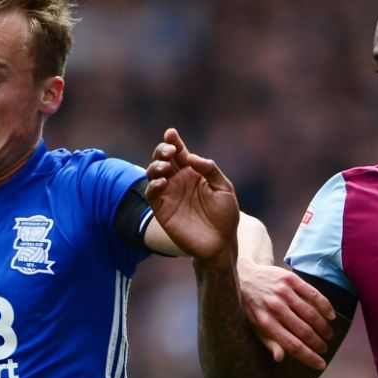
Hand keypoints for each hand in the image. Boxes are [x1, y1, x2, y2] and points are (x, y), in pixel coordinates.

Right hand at [145, 128, 238, 266]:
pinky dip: (153, 185)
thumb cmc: (225, 216)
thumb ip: (210, 170)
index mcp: (193, 173)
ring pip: (153, 173)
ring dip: (156, 166)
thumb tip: (191, 157)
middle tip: (170, 151)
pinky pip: (152, 194)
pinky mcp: (163, 210)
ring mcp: (169, 195)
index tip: (171, 133)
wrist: (221, 244)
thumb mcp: (224, 188)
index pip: (180, 153)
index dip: (173, 141)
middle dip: (162, 150)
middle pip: (163, 159)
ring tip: (165, 167)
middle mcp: (179, 181)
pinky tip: (162, 183)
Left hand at [239, 262, 334, 369]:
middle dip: (318, 343)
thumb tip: (280, 358)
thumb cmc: (250, 307)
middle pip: (304, 331)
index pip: (292, 345)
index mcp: (265, 323)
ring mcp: (283, 292)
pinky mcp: (290, 279)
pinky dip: (325, 306)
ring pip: (311, 314)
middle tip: (324, 348)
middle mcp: (275, 307)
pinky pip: (313, 294)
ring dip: (323, 327)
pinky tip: (331, 316)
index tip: (321, 364)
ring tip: (328, 335)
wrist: (242, 276)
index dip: (309, 357)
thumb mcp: (254, 327)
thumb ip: (268, 342)